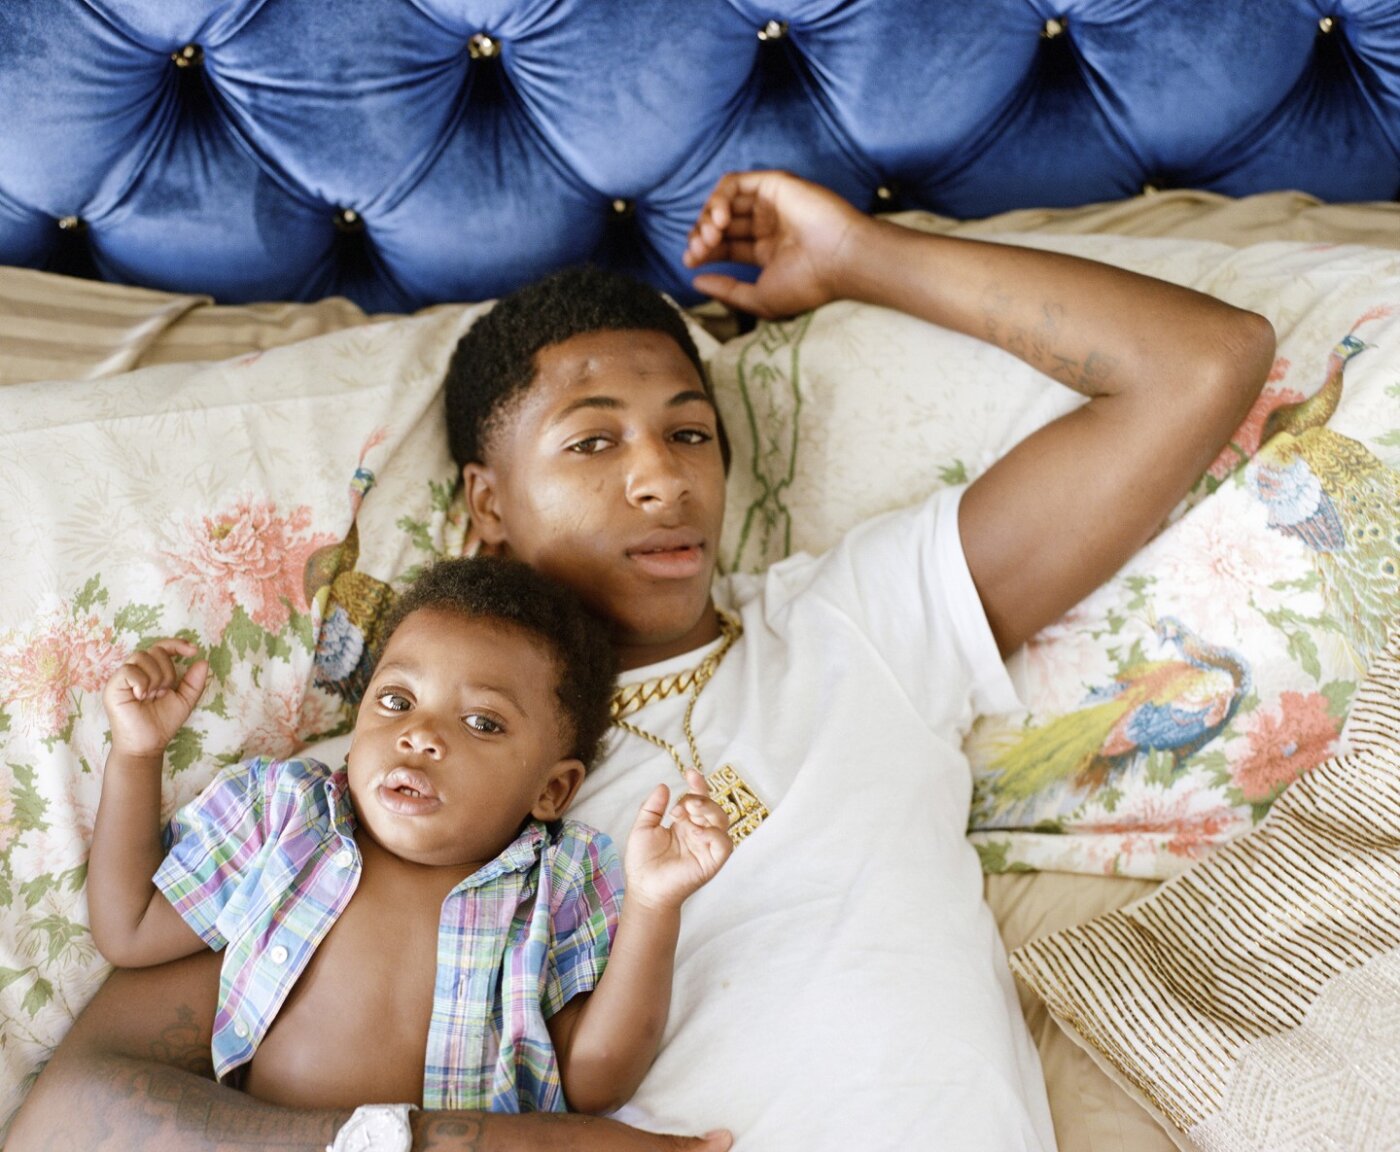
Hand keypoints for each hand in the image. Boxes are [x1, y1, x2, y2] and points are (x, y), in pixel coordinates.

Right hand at [103, 638, 207, 759]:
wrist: (146, 745)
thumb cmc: (162, 724)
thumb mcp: (185, 700)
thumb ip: (194, 681)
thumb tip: (203, 660)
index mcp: (151, 672)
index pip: (162, 648)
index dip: (177, 644)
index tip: (193, 650)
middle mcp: (136, 671)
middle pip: (155, 650)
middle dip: (167, 671)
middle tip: (162, 692)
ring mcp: (122, 678)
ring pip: (142, 657)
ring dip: (155, 677)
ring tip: (151, 696)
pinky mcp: (112, 686)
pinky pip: (129, 670)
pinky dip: (141, 682)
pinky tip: (141, 696)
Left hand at [625, 769, 732, 911]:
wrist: (644, 888)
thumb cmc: (643, 862)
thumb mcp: (643, 828)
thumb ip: (653, 807)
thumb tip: (664, 786)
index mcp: (685, 823)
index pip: (698, 799)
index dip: (698, 785)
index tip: (689, 773)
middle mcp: (699, 832)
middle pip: (713, 807)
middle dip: (701, 797)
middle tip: (684, 803)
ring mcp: (707, 846)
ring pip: (723, 821)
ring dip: (708, 810)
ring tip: (689, 811)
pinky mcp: (712, 862)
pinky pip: (724, 843)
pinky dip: (714, 833)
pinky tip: (696, 831)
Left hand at [683, 169, 868, 317]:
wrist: (840, 260)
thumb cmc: (808, 284)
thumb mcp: (759, 298)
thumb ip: (727, 291)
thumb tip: (696, 281)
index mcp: (766, 251)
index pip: (725, 245)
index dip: (702, 251)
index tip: (690, 262)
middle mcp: (768, 225)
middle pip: (720, 223)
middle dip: (701, 235)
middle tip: (699, 250)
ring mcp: (771, 203)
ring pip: (724, 201)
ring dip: (708, 216)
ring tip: (710, 236)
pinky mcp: (774, 184)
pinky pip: (734, 183)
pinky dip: (719, 197)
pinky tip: (721, 218)